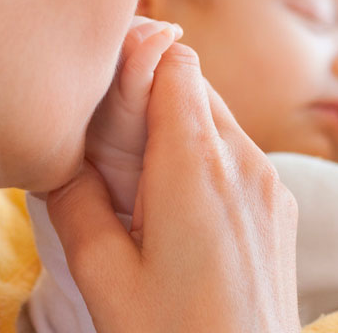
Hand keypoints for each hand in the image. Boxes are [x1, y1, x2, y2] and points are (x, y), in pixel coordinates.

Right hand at [46, 44, 300, 332]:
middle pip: (193, 85)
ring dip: (173, 130)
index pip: (173, 60)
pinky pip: (236, 156)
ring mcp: (270, 185)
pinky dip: (200, 160)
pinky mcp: (279, 210)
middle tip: (103, 145)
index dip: (133, 59)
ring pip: (216, 119)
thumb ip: (74, 200)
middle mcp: (245, 161)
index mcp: (198, 165)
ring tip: (132, 185)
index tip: (97, 88)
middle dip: (146, 98)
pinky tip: (169, 211)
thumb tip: (57, 155)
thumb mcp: (103, 276)